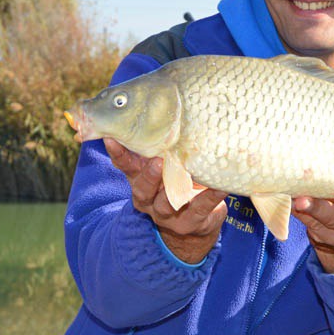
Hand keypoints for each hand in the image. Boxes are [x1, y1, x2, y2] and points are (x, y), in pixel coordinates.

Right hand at [105, 138, 226, 262]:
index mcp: (140, 180)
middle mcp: (149, 199)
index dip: (118, 154)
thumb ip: (160, 146)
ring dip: (172, 190)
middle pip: (143, 188)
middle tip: (156, 161)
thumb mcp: (165, 165)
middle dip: (148, 176)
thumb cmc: (178, 182)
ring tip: (184, 175)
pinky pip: (201, 207)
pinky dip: (211, 197)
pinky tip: (221, 188)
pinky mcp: (192, 221)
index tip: (112, 138)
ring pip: (165, 203)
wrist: (193, 226)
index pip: (125, 166)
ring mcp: (169, 213)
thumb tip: (161, 108)